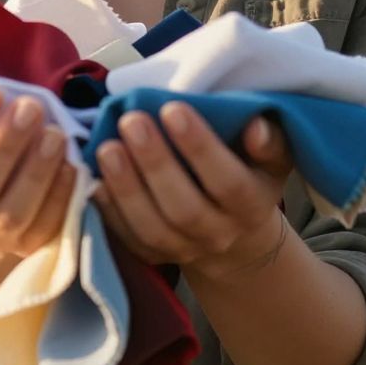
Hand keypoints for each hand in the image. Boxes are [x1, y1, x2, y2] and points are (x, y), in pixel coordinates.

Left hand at [93, 103, 294, 280]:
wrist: (237, 236)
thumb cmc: (251, 176)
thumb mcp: (272, 159)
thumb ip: (269, 141)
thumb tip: (255, 127)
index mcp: (252, 206)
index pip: (227, 181)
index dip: (200, 148)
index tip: (172, 108)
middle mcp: (219, 234)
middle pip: (184, 208)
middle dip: (154, 163)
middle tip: (130, 120)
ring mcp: (184, 250)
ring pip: (152, 227)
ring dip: (126, 187)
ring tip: (107, 147)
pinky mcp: (154, 256)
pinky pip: (128, 238)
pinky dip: (108, 211)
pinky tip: (94, 180)